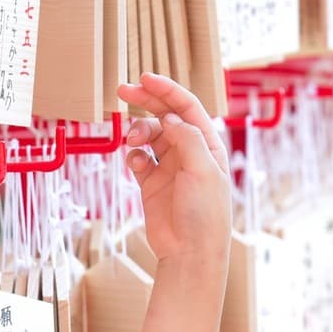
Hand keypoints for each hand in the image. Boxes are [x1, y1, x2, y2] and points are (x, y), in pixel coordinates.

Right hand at [119, 74, 231, 266]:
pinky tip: (135, 162)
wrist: (190, 252)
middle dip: (146, 101)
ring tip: (132, 140)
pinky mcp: (152, 184)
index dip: (168, 90)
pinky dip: (133, 155)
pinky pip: (138, 159)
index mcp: (209, 146)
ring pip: (149, 135)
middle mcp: (190, 153)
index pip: (188, 108)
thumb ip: (187, 139)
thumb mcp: (203, 170)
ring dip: (138, 131)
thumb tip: (171, 119)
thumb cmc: (205, 214)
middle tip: (123, 91)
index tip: (146, 78)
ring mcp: (170, 167)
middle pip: (166, 116)